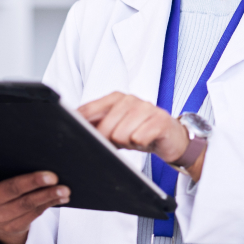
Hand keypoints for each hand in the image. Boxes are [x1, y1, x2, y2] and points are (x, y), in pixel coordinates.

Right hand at [0, 144, 70, 243]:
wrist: (0, 218)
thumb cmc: (2, 186)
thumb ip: (4, 161)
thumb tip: (35, 146)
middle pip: (10, 189)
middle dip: (33, 182)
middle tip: (53, 176)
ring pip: (26, 205)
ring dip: (48, 195)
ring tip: (64, 189)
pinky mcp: (11, 227)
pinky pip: (34, 214)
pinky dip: (50, 204)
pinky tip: (62, 197)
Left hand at [78, 91, 193, 165]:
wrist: (171, 137)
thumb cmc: (141, 131)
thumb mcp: (115, 127)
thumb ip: (96, 124)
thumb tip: (72, 129)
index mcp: (116, 98)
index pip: (88, 110)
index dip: (84, 128)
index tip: (83, 138)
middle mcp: (130, 99)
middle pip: (104, 127)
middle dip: (109, 141)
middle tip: (120, 142)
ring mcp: (146, 108)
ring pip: (121, 135)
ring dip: (127, 144)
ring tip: (134, 140)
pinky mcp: (160, 120)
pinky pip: (139, 138)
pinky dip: (140, 145)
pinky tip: (146, 141)